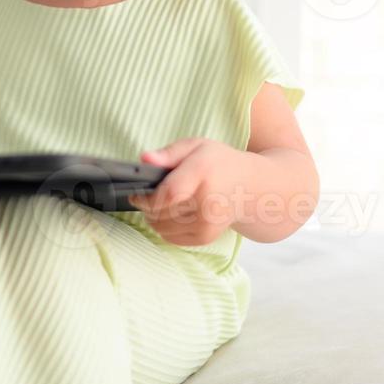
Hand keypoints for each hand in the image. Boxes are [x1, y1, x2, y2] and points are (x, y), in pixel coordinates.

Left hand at [128, 138, 247, 246]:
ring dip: (154, 218)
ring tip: (161, 204)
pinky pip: (171, 238)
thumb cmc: (217, 163)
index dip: (146, 197)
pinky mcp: (205, 237)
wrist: (248, 187)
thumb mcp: (195, 146)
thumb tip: (144, 159)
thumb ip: (168, 153)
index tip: (135, 193)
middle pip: (161, 214)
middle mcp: (208, 202)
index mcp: (204, 173)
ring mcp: (208, 223)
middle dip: (147, 207)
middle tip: (148, 196)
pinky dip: (165, 228)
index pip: (168, 195)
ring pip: (162, 228)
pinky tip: (173, 214)